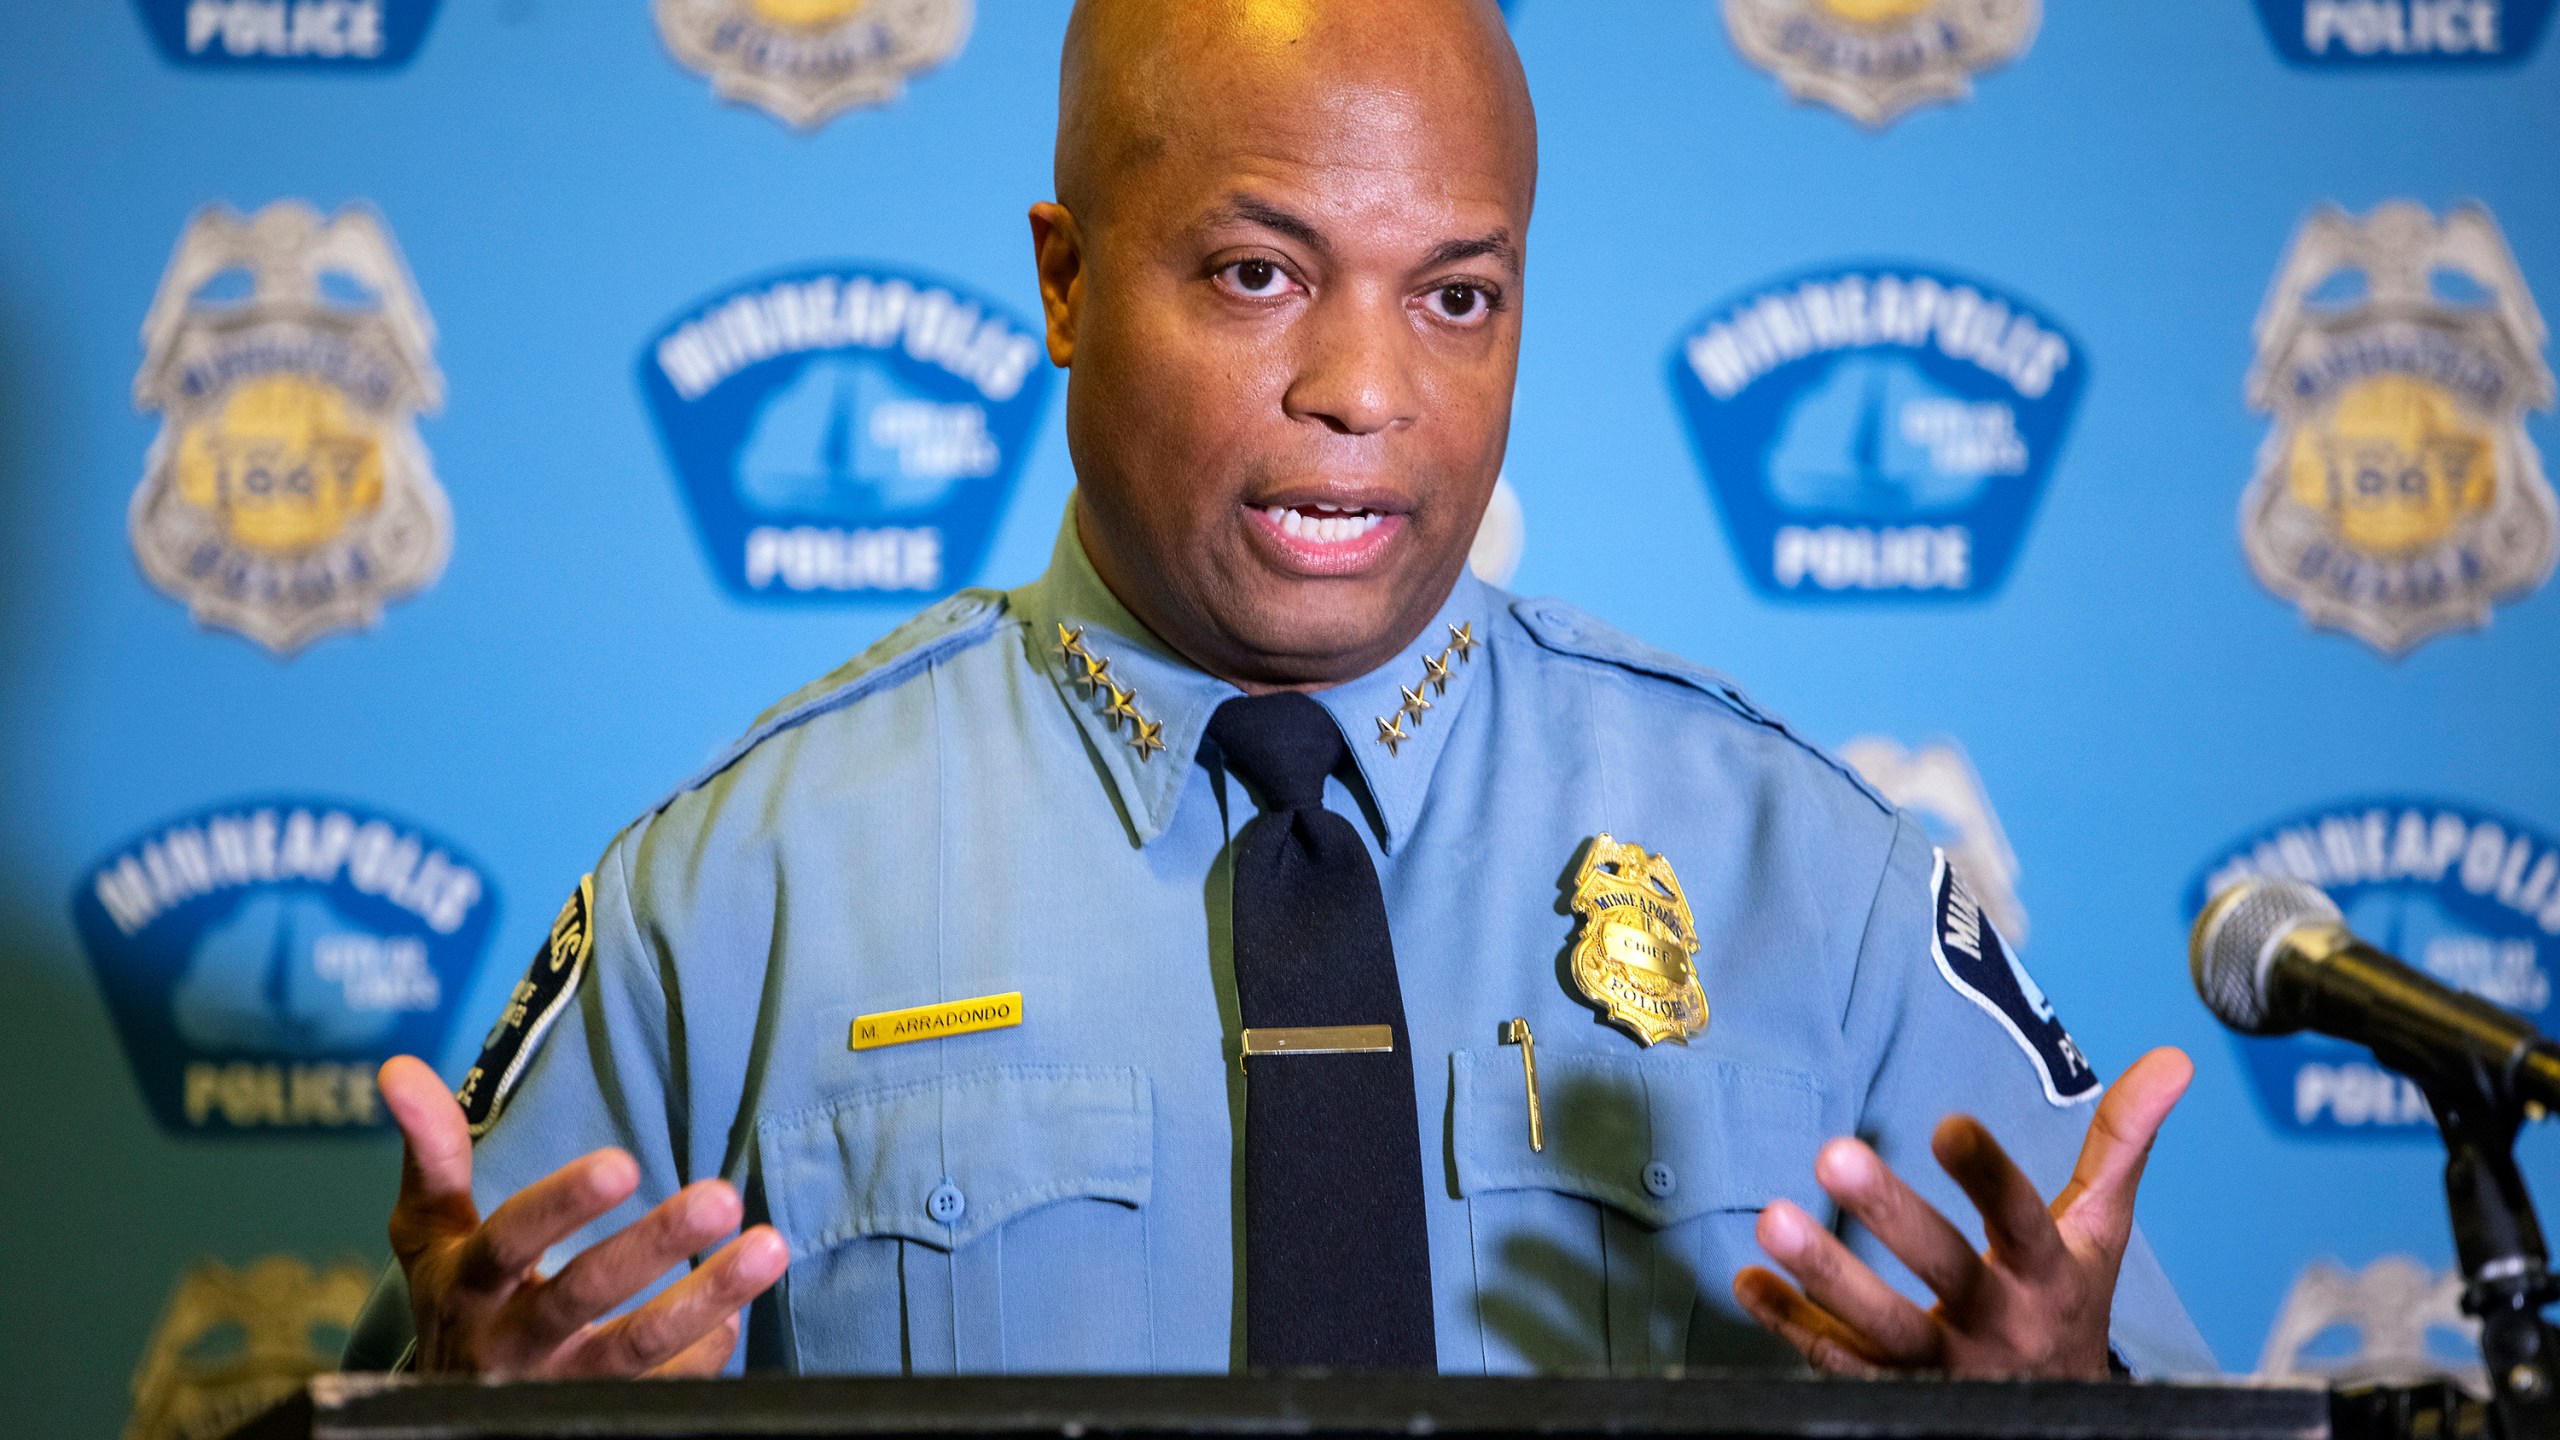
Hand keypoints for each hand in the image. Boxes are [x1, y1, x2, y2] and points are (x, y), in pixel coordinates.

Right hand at [380, 1056, 789, 1376]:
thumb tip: (398, 1068)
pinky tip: (737, 1318)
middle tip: (722, 1195)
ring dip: (707, 1302)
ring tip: (770, 1248)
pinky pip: (660, 1395)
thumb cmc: (456, 1296)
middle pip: (583, 1294)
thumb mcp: (429, 1233)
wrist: (440, 1417)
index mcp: (467, 1285)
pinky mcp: (595, 1416)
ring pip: (634, 1351)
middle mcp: (509, 1341)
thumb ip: (431, 1153)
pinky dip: (704, 1357)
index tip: (622, 1162)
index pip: (510, 1240)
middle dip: (654, 1247)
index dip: (560, 1205)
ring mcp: (555, 1387)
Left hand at [1732, 1046, 2193, 1379]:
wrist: (2061, 1421)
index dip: (1990, 1176)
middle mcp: (2000, 1324)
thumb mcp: (2101, 1232)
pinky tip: (1749, 1281)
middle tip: (1833, 1152)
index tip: (1945, 1125)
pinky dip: (1791, 1326)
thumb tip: (2175, 1057)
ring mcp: (1946, 1369)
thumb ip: (2122, 1145)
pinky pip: (1840, 1367)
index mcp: (2050, 1276)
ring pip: (1884, 1330)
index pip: (2025, 1220)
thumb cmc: (2067, 1304)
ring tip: (1770, 1218)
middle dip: (1892, 1216)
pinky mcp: (1898, 1396)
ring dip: (1825, 1276)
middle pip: (1948, 1272)